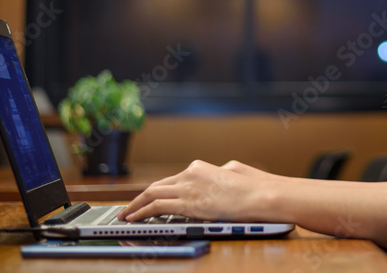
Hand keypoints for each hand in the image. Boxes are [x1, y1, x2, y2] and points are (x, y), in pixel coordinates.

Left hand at [117, 159, 265, 221]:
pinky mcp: (188, 203)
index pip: (171, 180)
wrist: (260, 195)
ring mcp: (188, 187)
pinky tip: (134, 219)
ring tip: (125, 215)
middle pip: (157, 185)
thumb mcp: (234, 173)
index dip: (155, 191)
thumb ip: (220, 173)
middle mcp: (190, 174)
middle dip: (139, 198)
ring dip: (136, 206)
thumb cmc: (254, 187)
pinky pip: (157, 206)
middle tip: (128, 207)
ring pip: (152, 194)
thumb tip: (219, 174)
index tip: (146, 199)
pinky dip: (142, 212)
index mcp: (200, 168)